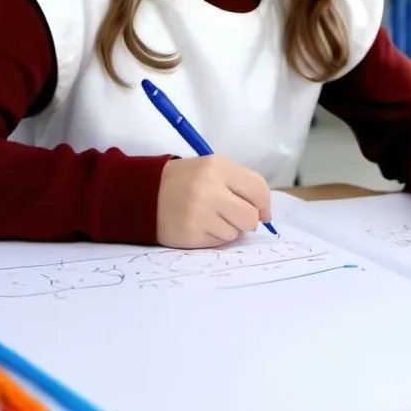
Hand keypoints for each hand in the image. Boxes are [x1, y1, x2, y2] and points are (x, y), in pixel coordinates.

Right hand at [155, 156, 270, 248]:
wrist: (145, 193)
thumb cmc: (187, 180)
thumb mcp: (213, 169)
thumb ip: (241, 184)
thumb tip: (265, 215)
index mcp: (219, 167)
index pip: (259, 190)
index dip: (264, 205)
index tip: (262, 212)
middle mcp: (210, 189)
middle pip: (251, 217)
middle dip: (246, 220)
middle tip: (232, 215)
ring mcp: (200, 214)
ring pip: (235, 233)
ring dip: (228, 229)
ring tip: (210, 217)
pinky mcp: (191, 235)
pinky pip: (219, 243)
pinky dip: (213, 237)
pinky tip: (199, 225)